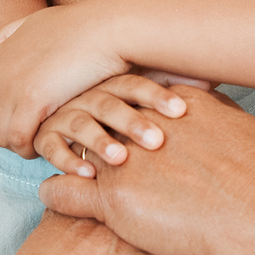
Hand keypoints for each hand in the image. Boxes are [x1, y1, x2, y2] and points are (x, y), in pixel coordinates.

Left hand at [0, 2, 132, 156]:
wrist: (110, 27)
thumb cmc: (86, 26)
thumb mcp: (39, 23)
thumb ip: (8, 37)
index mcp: (2, 55)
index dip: (13, 116)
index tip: (37, 124)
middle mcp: (0, 70)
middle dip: (15, 134)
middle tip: (44, 141)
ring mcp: (12, 85)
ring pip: (2, 134)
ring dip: (23, 146)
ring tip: (49, 147)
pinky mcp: (31, 100)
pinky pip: (19, 138)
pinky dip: (32, 149)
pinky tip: (54, 146)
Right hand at [32, 74, 189, 177]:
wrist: (60, 109)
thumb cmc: (116, 111)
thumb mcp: (140, 99)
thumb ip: (168, 87)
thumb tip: (209, 80)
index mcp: (113, 84)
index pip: (136, 85)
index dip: (158, 96)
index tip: (182, 110)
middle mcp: (87, 96)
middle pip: (110, 104)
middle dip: (133, 122)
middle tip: (156, 141)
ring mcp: (63, 114)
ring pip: (81, 124)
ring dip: (100, 141)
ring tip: (120, 159)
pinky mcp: (45, 135)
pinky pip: (52, 146)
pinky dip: (68, 160)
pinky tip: (87, 175)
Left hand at [37, 90, 254, 254]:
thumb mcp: (247, 131)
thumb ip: (219, 115)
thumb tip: (208, 107)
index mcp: (177, 108)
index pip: (132, 96)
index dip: (117, 105)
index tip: (108, 113)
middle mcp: (146, 127)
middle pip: (99, 115)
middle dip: (84, 120)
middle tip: (69, 128)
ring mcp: (126, 161)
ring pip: (77, 148)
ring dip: (65, 152)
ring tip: (55, 160)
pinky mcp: (115, 198)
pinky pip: (65, 190)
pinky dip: (55, 191)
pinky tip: (51, 194)